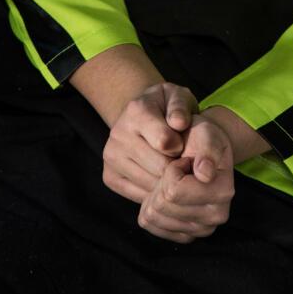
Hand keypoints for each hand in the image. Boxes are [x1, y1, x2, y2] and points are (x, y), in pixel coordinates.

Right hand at [102, 82, 198, 203]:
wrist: (143, 116)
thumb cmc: (167, 107)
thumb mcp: (178, 97)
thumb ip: (181, 107)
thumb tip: (179, 123)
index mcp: (136, 111)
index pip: (164, 141)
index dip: (181, 147)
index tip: (183, 143)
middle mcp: (118, 133)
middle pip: (159, 166)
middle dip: (176, 167)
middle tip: (182, 160)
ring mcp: (110, 157)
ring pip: (149, 184)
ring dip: (167, 182)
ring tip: (172, 169)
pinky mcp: (109, 177)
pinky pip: (139, 196)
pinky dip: (154, 193)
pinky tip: (160, 178)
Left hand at [137, 112, 234, 243]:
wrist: (203, 152)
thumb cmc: (202, 140)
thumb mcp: (206, 133)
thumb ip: (207, 148)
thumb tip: (204, 173)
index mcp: (223, 191)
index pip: (173, 190)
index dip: (172, 169)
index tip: (185, 160)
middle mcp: (216, 216)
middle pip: (162, 205)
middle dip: (162, 181)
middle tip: (177, 170)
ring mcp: (201, 230)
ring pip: (154, 216)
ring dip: (155, 193)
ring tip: (173, 180)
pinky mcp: (187, 237)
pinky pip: (151, 226)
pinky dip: (151, 207)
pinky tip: (165, 193)